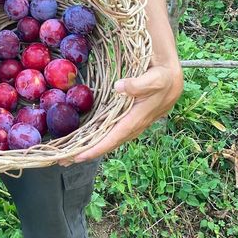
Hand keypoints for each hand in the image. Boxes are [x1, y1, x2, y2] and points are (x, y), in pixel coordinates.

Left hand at [62, 60, 183, 164]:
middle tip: (65, 160)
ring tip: (72, 153)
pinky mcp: (131, 118)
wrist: (173, 78)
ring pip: (110, 139)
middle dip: (88, 152)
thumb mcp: (155, 78)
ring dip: (92, 146)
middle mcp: (134, 124)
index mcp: (138, 118)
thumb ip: (139, 84)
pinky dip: (100, 137)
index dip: (97, 148)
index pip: (114, 137)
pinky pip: (113, 131)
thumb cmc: (163, 77)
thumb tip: (119, 87)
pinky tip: (89, 138)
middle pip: (109, 143)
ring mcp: (133, 123)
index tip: (79, 156)